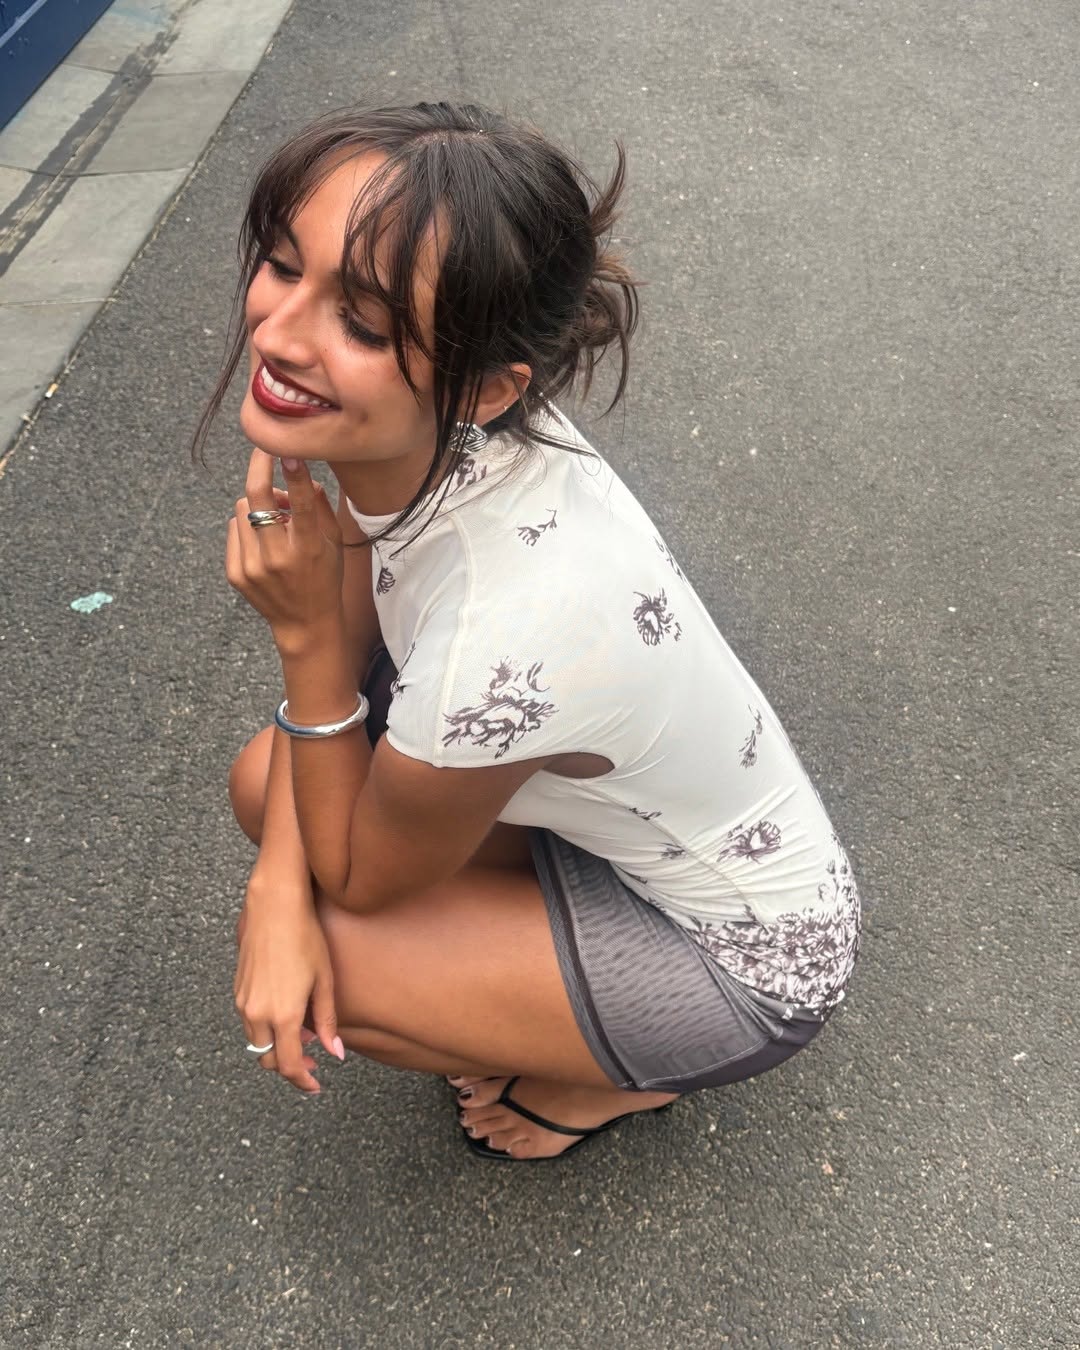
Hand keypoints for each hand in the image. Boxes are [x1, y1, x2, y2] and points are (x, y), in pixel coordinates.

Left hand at [226, 449, 344, 651]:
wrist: (305, 624)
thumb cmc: (325, 577)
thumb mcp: (334, 542)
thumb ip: (318, 505)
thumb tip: (298, 473)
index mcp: (308, 549)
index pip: (301, 505)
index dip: (294, 475)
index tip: (289, 452)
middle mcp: (278, 558)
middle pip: (256, 498)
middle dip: (258, 468)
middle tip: (265, 452)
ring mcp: (253, 567)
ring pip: (242, 509)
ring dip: (257, 506)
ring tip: (275, 522)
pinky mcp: (236, 574)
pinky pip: (233, 529)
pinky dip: (246, 527)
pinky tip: (262, 541)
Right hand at [234, 877, 343, 1094]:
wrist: (274, 908)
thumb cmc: (305, 939)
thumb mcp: (324, 981)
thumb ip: (328, 1021)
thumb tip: (334, 1053)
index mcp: (282, 1015)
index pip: (289, 1064)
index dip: (302, 1080)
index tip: (315, 1085)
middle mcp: (257, 1013)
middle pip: (267, 1059)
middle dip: (289, 1066)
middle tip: (312, 1061)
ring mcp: (243, 1002)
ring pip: (256, 1042)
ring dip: (276, 1046)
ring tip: (304, 1033)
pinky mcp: (238, 990)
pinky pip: (249, 1022)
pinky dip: (266, 1029)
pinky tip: (286, 1014)